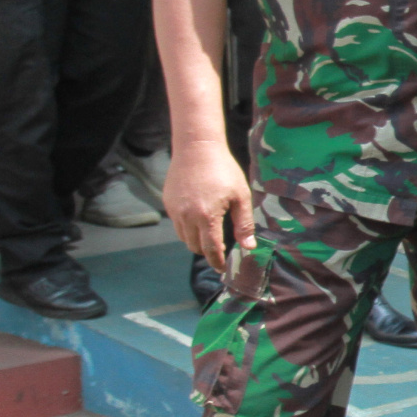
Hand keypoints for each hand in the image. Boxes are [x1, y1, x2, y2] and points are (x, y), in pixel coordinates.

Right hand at [165, 139, 254, 272]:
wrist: (196, 148)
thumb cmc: (223, 170)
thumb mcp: (240, 195)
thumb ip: (244, 223)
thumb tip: (248, 247)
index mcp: (206, 217)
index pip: (210, 249)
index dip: (217, 261)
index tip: (222, 268)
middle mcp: (186, 217)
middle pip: (195, 246)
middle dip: (207, 252)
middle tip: (219, 249)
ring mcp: (174, 210)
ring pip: (184, 237)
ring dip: (196, 240)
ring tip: (209, 234)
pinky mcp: (168, 203)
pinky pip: (177, 224)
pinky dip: (187, 227)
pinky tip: (199, 217)